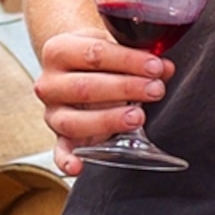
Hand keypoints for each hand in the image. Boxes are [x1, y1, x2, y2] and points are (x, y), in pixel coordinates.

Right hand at [33, 30, 168, 175]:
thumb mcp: (115, 47)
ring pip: (73, 121)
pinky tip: (79, 167)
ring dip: (108, 120)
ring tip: (137, 117)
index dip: (128, 61)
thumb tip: (165, 68)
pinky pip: (59, 152)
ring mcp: (53, 112)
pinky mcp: (58, 137)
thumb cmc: (98, 58)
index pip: (94, 53)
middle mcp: (50, 82)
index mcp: (59, 50)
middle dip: (125, 89)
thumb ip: (139, 57)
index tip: (155, 67)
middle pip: (85, 87)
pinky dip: (66, 161)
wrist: (74, 68)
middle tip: (154, 90)